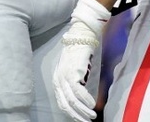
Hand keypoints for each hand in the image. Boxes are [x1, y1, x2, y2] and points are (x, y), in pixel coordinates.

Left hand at [54, 0, 110, 121]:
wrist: (82, 36)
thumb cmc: (80, 52)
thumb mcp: (74, 68)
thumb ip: (76, 81)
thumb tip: (83, 98)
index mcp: (57, 79)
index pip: (62, 102)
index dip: (71, 113)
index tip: (80, 118)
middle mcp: (59, 79)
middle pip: (66, 104)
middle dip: (77, 115)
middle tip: (87, 121)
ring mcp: (64, 77)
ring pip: (72, 101)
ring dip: (83, 110)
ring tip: (92, 115)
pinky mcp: (73, 73)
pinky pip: (79, 92)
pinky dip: (86, 100)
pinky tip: (92, 105)